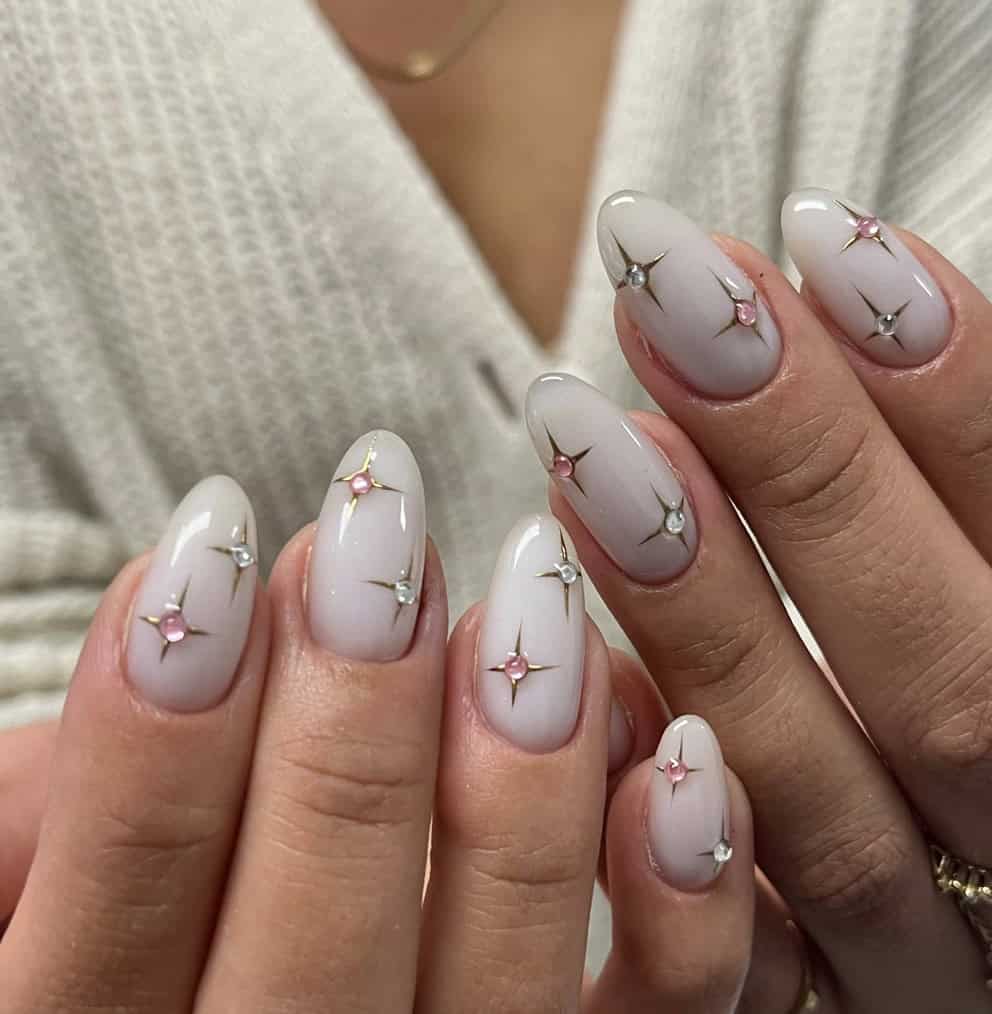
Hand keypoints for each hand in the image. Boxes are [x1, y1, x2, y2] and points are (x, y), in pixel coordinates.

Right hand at [0, 434, 756, 1010]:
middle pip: (318, 949)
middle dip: (354, 725)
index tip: (217, 536)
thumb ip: (72, 794)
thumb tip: (165, 627)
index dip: (163, 726)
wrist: (289, 1011)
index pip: (134, 907)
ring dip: (526, 782)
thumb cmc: (157, 936)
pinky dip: (683, 907)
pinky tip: (685, 754)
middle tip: (386, 539)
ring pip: (503, 989)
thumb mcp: (52, 894)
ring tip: (535, 593)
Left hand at [525, 187, 991, 1010]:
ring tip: (583, 433)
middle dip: (809, 470)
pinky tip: (553, 667)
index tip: (817, 237)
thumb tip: (862, 293)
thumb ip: (944, 496)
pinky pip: (742, 957)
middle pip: (944, 671)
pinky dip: (656, 827)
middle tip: (664, 291)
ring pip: (826, 811)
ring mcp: (936, 956)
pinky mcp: (833, 1004)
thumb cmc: (983, 675)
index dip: (957, 394)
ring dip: (702, 619)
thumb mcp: (984, 578)